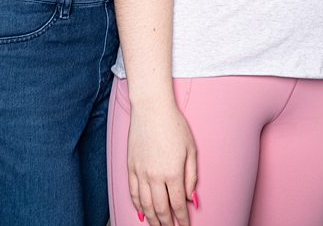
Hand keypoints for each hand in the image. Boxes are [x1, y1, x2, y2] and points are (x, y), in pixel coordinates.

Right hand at [127, 102, 197, 225]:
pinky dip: (137, 205)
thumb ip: (191, 177)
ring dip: (152, 219)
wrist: (151, 108)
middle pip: (160, 209)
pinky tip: (142, 212)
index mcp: (173, 172)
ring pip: (145, 205)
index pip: (178, 205)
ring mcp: (140, 172)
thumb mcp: (191, 150)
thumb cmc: (174, 125)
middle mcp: (155, 176)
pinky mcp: (130, 167)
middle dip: (167, 223)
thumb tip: (192, 198)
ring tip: (158, 225)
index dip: (182, 219)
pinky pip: (133, 192)